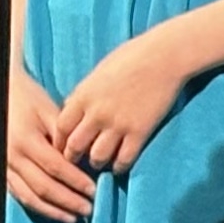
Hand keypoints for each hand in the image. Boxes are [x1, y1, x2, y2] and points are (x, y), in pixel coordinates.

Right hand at [5, 62, 95, 222]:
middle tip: (89, 209)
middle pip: (43, 187)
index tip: (94, 190)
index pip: (55, 168)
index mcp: (26, 140)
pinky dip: (38, 207)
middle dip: (68, 201)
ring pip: (30, 197)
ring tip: (74, 218)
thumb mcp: (49, 110)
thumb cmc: (29, 98)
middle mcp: (12, 157)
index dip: (76, 181)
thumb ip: (64, 135)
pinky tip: (54, 212)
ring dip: (53, 210)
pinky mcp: (1, 172)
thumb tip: (81, 160)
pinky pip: (19, 195)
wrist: (1, 92)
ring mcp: (4, 167)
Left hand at [53, 30, 192, 180]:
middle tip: (78, 160)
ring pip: (97, 157)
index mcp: (83, 95)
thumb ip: (84, 94)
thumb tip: (74, 110)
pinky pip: (124, 158)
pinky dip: (119, 166)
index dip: (59, 141)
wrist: (164, 56)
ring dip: (97, 163)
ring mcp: (118, 124)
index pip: (61, 127)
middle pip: (75, 146)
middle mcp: (97, 113)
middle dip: (73, 157)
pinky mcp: (140, 131)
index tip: (63, 146)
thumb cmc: (131, 57)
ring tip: (100, 162)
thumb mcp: (98, 73)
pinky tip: (119, 164)